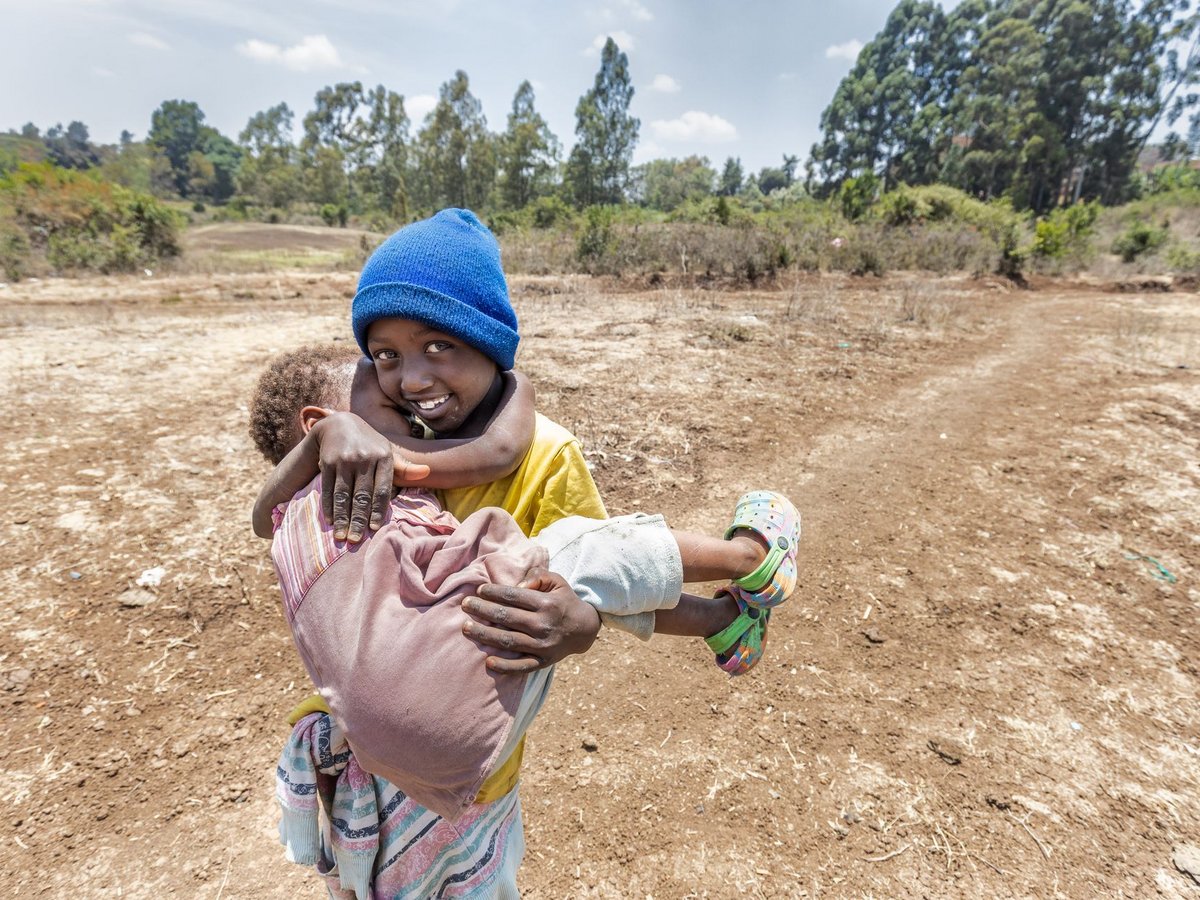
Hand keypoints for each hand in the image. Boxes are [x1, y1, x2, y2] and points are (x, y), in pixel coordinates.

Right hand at [313, 413, 429, 541]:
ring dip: (342, 518)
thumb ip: (404, 467)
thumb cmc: (370, 445)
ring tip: (342, 536)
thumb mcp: (388, 452)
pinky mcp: (328, 462)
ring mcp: (345, 460)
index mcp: (383, 457)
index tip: (374, 528)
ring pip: (344, 495)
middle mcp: (364, 458)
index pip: (382, 489)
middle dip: (358, 520)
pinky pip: (329, 489)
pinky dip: (329, 507)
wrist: (340, 425)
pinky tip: (330, 521)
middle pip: (362, 495)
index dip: (378, 510)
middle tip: (355, 540)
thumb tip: (427, 472)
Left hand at [463, 567, 600, 673]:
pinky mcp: (543, 661)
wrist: (584, 629)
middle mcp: (543, 624)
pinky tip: (488, 662)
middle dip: (482, 610)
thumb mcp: (557, 582)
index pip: (513, 596)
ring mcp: (543, 645)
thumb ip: (537, 576)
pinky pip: (522, 666)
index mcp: (546, 603)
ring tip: (466, 628)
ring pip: (509, 641)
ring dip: (485, 635)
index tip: (479, 590)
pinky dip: (505, 667)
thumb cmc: (564, 601)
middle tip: (465, 605)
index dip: (494, 593)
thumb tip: (516, 585)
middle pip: (506, 617)